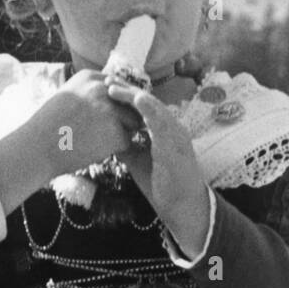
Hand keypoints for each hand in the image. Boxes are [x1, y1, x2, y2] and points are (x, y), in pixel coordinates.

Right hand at [48, 70, 138, 171]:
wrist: (36, 149)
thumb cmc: (46, 128)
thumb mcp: (66, 97)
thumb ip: (89, 93)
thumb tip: (113, 99)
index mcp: (90, 77)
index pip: (118, 86)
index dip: (115, 104)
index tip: (104, 117)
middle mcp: (103, 88)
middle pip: (129, 103)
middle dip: (122, 119)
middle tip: (101, 134)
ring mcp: (111, 110)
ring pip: (132, 123)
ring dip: (119, 134)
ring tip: (94, 142)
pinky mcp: (116, 132)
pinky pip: (126, 142)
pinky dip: (115, 150)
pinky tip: (94, 151)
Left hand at [107, 82, 211, 255]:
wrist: (182, 206)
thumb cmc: (162, 185)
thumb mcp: (139, 161)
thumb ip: (128, 147)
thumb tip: (110, 137)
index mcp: (163, 131)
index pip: (144, 107)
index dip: (126, 97)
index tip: (107, 88)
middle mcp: (171, 128)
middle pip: (147, 102)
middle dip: (126, 90)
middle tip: (106, 80)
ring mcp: (176, 134)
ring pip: (154, 107)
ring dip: (133, 95)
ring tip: (114, 87)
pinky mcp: (176, 143)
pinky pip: (163, 121)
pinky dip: (149, 108)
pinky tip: (136, 99)